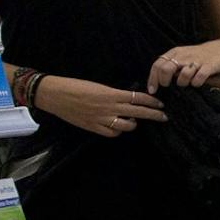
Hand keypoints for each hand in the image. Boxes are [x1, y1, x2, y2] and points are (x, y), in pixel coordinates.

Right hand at [36, 77, 167, 138]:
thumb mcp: (99, 87)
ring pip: (127, 126)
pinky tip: (119, 126)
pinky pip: (112, 133)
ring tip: (134, 121)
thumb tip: (130, 99)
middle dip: (154, 115)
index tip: (160, 104)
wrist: (56, 94)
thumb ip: (115, 94)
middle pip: (138, 113)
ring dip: (133, 124)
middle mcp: (109, 107)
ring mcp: (101, 119)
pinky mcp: (93, 127)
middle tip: (164, 117)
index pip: (138, 98)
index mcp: (111, 94)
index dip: (151, 102)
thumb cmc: (76, 86)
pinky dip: (118, 130)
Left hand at [147, 43, 219, 92]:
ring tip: (187, 83)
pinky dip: (196, 83)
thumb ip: (170, 64)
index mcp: (175, 52)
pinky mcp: (209, 66)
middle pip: (166, 69)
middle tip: (168, 86)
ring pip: (182, 76)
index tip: (152, 90)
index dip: (153, 79)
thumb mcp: (182, 56)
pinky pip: (199, 78)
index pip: (157, 65)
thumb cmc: (199, 56)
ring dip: (182, 83)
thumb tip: (156, 80)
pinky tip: (198, 83)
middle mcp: (184, 56)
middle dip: (164, 81)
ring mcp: (197, 61)